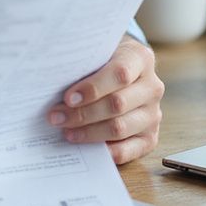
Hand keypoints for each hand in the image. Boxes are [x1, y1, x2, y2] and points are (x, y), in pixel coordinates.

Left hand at [47, 35, 162, 164]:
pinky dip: (106, 151)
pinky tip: (86, 148)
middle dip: (82, 113)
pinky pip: (130, 150)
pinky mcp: (150, 137)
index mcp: (140, 59)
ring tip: (66, 131)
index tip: (67, 97)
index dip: (92, 87)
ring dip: (88, 132)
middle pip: (117, 104)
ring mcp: (153, 114)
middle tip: (56, 117)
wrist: (124, 69)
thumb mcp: (97, 53)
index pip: (120, 73)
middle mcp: (152, 87)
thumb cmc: (104, 61)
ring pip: (120, 127)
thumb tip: (52, 81)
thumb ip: (83, 64)